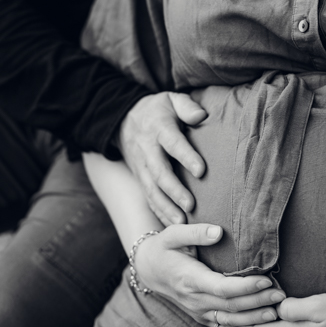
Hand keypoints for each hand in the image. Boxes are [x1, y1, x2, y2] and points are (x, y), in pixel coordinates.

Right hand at [118, 91, 206, 224]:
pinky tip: (173, 227)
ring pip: (152, 190)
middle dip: (175, 190)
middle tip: (191, 205)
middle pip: (160, 172)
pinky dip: (159, 213)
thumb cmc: (157, 110)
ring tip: (182, 223)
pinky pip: (148, 198)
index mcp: (159, 129)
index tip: (201, 171)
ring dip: (166, 207)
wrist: (124, 119)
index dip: (186, 156)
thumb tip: (201, 116)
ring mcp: (142, 166)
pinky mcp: (140, 178)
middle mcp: (149, 150)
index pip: (173, 143)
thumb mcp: (171, 99)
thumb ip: (187, 106)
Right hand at [134, 223, 285, 326]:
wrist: (150, 269)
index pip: (221, 288)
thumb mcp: (173, 233)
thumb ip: (195, 232)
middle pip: (230, 306)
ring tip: (277, 311)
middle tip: (281, 295)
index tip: (266, 280)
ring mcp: (198, 311)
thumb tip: (218, 232)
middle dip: (257, 302)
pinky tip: (261, 326)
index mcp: (189, 279)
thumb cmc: (164, 247)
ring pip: (230, 321)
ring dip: (254, 319)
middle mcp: (194, 300)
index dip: (245, 287)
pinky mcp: (202, 317)